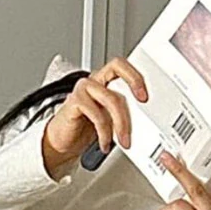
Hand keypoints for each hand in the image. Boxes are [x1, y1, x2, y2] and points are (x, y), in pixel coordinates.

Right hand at [41, 57, 148, 179]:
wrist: (63, 142)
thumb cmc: (86, 129)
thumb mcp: (111, 119)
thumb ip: (125, 113)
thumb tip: (145, 120)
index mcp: (105, 81)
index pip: (123, 66)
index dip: (137, 75)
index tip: (148, 95)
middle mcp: (95, 81)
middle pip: (117, 67)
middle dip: (134, 81)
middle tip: (143, 101)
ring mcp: (83, 89)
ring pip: (112, 98)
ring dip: (122, 123)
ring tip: (124, 141)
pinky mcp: (74, 102)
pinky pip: (97, 115)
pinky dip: (105, 132)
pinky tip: (105, 143)